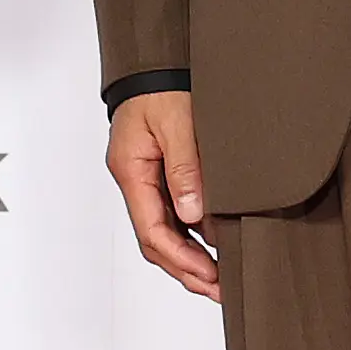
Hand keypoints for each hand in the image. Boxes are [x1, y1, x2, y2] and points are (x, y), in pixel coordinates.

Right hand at [108, 90, 218, 301]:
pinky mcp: (160, 173)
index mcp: (132, 170)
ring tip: (218, 278)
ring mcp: (146, 178)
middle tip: (218, 289)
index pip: (151, 229)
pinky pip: (172, 213)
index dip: (180, 258)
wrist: (157, 60)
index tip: (208, 275)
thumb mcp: (178, 123)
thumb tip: (193, 214)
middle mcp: (135, 179)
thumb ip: (185, 169)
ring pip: (163, 230)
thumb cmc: (163, 84)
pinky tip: (214, 244)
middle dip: (185, 269)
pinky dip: (192, 234)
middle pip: (154, 239)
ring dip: (189, 257)